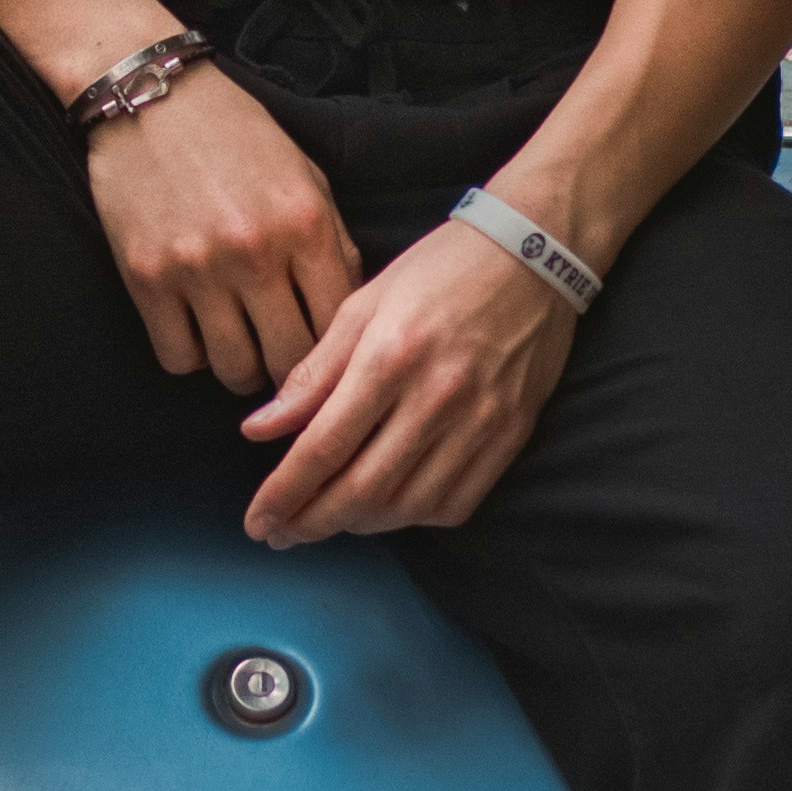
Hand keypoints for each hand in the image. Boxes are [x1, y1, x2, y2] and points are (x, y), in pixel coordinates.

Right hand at [86, 62, 360, 390]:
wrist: (148, 94)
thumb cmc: (235, 134)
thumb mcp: (304, 176)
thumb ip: (331, 245)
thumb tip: (347, 317)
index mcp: (306, 224)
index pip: (338, 327)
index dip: (335, 353)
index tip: (325, 355)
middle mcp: (256, 252)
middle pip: (290, 363)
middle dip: (291, 371)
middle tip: (281, 356)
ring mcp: (197, 269)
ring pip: (234, 371)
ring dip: (241, 368)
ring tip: (240, 344)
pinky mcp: (146, 278)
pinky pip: (178, 358)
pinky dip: (190, 354)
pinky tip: (196, 328)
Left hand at [238, 223, 579, 544]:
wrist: (534, 255)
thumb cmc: (438, 271)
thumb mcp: (362, 305)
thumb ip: (311, 374)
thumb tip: (257, 430)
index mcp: (390, 356)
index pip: (323, 447)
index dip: (283, 495)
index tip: (257, 522)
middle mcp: (437, 395)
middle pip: (363, 490)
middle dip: (312, 523)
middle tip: (282, 534)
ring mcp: (480, 421)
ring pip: (408, 506)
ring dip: (358, 525)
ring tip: (327, 520)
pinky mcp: (511, 434)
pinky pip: (455, 503)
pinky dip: (413, 518)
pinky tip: (388, 508)